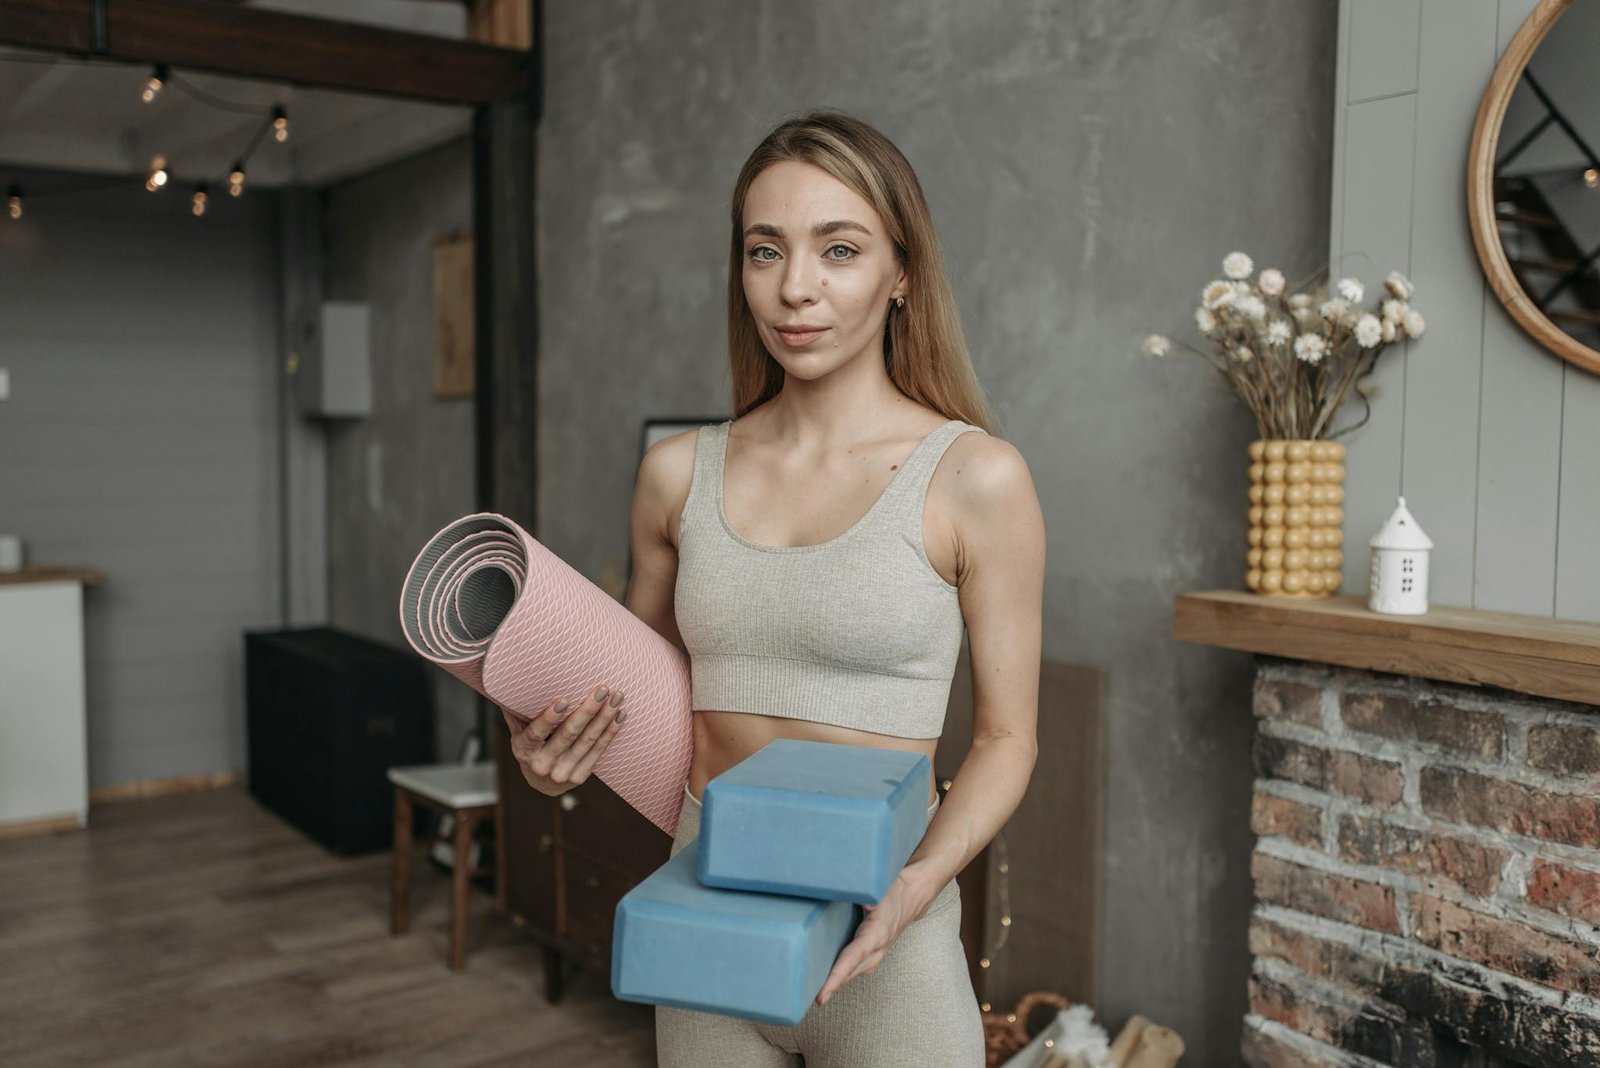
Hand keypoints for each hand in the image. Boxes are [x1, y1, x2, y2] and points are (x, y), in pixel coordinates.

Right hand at [502, 682, 626, 795]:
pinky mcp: (580, 776)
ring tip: (617, 697)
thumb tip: (505, 682)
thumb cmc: (531, 747)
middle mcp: (543, 764)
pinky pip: (598, 751)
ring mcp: (563, 773)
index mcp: (525, 750)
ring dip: (605, 718)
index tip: (564, 699)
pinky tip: (620, 714)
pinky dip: (610, 732)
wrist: (541, 783)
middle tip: (601, 689)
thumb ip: (516, 711)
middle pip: (568, 735)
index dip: (549, 717)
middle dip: (587, 710)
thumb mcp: (518, 732)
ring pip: (588, 742)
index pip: (537, 733)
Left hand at [814, 873, 927, 1006]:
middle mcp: (877, 950)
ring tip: (814, 993)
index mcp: (876, 935)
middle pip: (850, 972)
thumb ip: (861, 895)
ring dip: (835, 984)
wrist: (912, 896)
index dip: (836, 977)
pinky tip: (827, 979)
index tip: (822, 995)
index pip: (852, 959)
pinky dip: (842, 976)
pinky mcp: (873, 954)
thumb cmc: (893, 892)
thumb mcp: (877, 889)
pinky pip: (855, 968)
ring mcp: (877, 954)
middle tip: (807, 1000)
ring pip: (853, 973)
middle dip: (830, 987)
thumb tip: (841, 892)